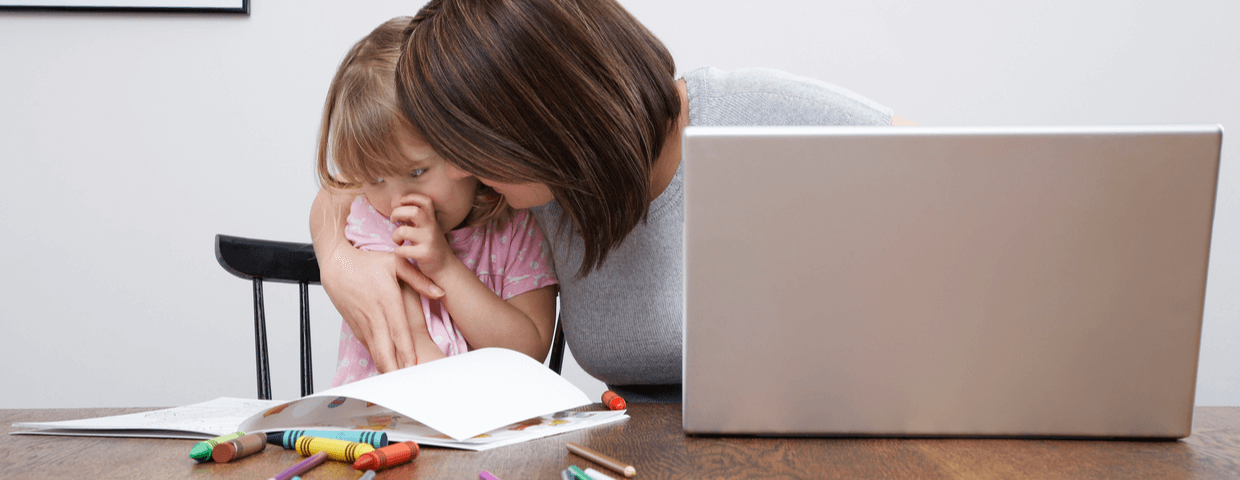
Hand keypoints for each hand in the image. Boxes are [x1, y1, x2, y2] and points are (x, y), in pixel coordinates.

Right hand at [311, 188, 443, 373]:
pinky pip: (367, 346)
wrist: (336, 265)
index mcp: (387, 299)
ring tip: (397, 384)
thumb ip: (419, 280)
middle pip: (384, 348)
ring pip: (375, 351)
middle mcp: (374, 314)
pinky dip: (376, 358)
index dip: (405, 350)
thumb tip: (440, 293)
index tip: (413, 366)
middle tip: (404, 385)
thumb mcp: (396, 264)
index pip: (398, 330)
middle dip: (393, 369)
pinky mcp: (355, 326)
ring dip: (385, 368)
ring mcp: (363, 322)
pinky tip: (386, 369)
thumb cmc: (367, 262)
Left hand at [390, 194, 456, 279]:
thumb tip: (395, 200)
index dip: (411, 197)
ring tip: (398, 241)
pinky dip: (397, 252)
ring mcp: (429, 240)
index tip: (401, 203)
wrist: (446, 268)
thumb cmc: (431, 247)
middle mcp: (431, 227)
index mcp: (431, 220)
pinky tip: (402, 253)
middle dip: (397, 213)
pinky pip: (402, 250)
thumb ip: (413, 217)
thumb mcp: (426, 229)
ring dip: (395, 236)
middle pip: (413, 211)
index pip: (425, 201)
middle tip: (393, 220)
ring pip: (403, 231)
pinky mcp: (424, 254)